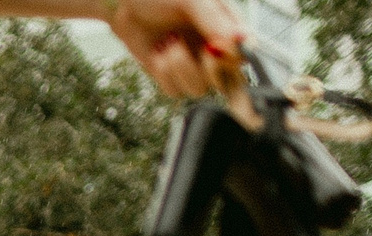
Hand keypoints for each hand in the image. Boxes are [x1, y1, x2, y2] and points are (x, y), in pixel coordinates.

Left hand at [109, 0, 245, 99]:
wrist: (126, 5)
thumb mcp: (192, 1)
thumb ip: (215, 20)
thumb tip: (241, 40)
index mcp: (228, 28)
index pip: (245, 55)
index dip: (231, 58)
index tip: (211, 46)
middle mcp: (215, 50)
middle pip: (229, 82)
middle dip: (211, 70)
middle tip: (201, 49)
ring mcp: (194, 65)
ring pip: (199, 89)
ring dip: (181, 67)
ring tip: (170, 41)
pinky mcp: (172, 76)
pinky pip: (175, 91)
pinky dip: (164, 74)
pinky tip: (158, 52)